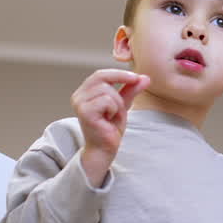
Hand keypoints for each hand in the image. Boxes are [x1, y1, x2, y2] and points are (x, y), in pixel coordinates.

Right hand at [71, 69, 150, 185]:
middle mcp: (78, 96)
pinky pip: (107, 101)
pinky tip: (108, 120)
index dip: (119, 73)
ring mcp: (79, 103)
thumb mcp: (122, 104)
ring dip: (117, 104)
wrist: (105, 149)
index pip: (100, 73)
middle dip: (118, 93)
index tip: (136, 77)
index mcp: (84, 92)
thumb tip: (145, 77)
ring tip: (112, 116)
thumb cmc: (110, 128)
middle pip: (103, 78)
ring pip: (107, 90)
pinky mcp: (84, 112)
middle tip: (121, 108)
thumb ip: (131, 90)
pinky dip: (114, 110)